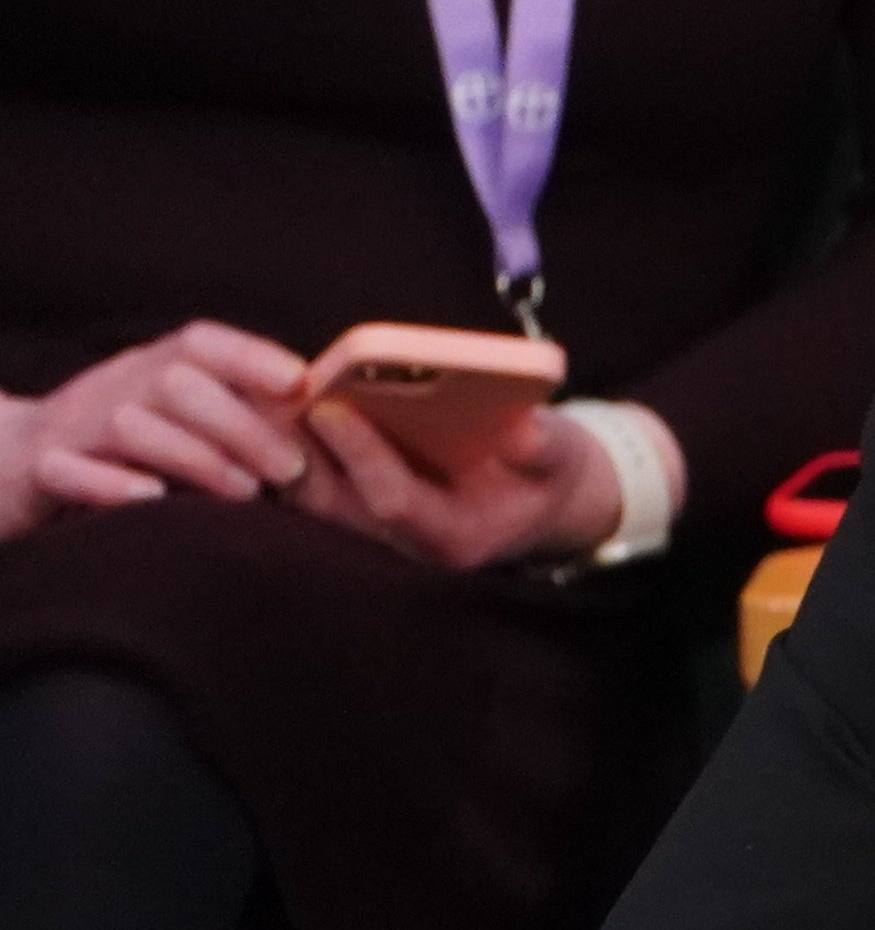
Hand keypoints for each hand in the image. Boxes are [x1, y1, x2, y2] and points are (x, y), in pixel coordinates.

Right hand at [0, 321, 310, 536]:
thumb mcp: (167, 417)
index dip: (250, 356)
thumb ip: (229, 412)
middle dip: (241, 425)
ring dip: (194, 456)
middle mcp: (108, 389)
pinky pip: (68, 472)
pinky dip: (113, 483)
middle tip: (292, 469)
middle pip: (174, 385)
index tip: (301, 383)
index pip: (197, 343)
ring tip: (246, 491)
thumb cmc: (110, 450)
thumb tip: (321, 417)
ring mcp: (69, 430)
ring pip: (129, 425)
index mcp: (144, 369)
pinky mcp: (36, 474)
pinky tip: (155, 498)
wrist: (4, 469)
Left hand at [284, 393, 625, 570]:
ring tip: (257, 387)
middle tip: (270, 392)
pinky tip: (270, 397)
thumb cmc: (545, 476)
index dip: (363, 456)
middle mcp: (402, 543)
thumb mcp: (561, 460)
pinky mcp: (352, 505)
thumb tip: (526, 429)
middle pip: (331, 500)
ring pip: (307, 491)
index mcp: (454, 538)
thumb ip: (547, 448)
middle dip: (300, 445)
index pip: (393, 502)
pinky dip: (289, 440)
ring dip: (282, 441)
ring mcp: (371, 528)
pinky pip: (306, 477)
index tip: (334, 406)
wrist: (532, 502)